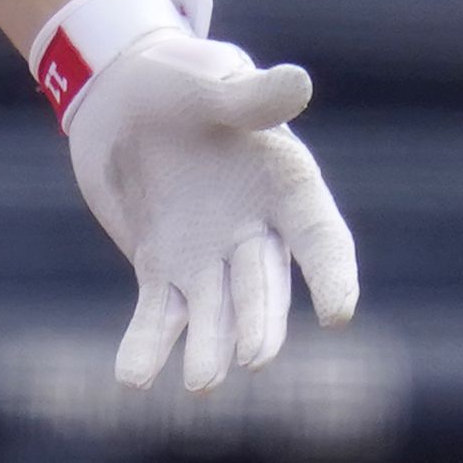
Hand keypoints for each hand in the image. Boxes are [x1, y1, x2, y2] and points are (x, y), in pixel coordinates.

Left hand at [59, 0, 360, 391]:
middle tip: (254, 357)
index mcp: (285, 183)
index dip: (332, 273)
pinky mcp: (161, 267)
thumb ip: (250, 95)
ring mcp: (207, 256)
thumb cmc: (181, 78)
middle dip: (261, 321)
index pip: (319, 236)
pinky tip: (133, 377)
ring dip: (209, 347)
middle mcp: (254, 230)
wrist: (123, 95)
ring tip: (200, 383)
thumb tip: (297, 84)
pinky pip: (158, 314)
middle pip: (264, 285)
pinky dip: (147, 346)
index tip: (339, 313)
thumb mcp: (213, 79)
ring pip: (215, 312)